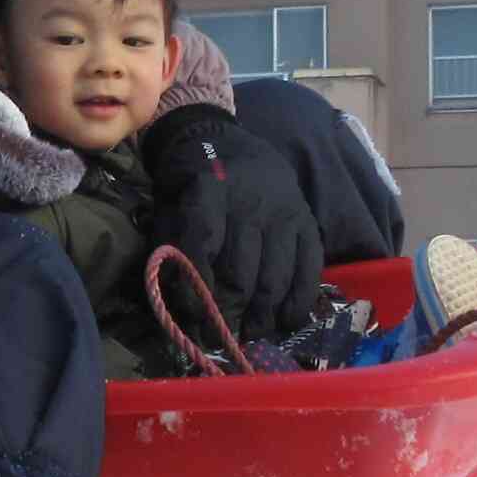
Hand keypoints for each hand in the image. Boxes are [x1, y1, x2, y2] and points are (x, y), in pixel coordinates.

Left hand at [143, 103, 323, 340]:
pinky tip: (284, 322)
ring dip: (259, 317)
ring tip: (248, 336)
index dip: (195, 289)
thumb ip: (170, 249)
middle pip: (240, 273)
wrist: (223, 139)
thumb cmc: (188, 182)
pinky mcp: (308, 222)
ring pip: (273, 278)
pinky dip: (297, 302)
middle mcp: (251, 201)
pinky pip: (308, 270)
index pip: (202, 245)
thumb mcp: (168, 204)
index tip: (190, 318)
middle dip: (226, 314)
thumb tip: (180, 306)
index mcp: (208, 190)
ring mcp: (284, 212)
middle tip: (217, 337)